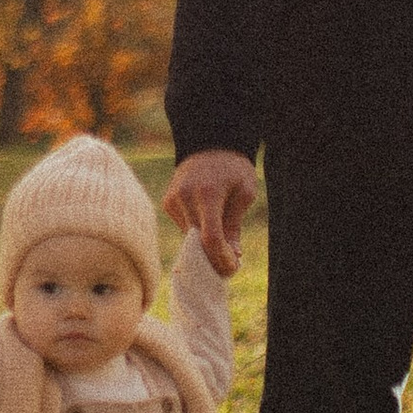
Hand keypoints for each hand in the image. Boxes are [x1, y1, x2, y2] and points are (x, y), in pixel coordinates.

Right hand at [163, 149, 257, 279]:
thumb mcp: (244, 193)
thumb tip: (232, 256)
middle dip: (213, 258)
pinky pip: (183, 227)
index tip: (231, 269)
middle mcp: (185, 197)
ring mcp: (173, 200)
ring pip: (189, 237)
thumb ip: (235, 225)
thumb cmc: (234, 168)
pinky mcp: (167, 202)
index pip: (210, 238)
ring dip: (204, 245)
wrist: (210, 142)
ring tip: (222, 245)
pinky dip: (195, 232)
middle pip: (196, 242)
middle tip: (229, 267)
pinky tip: (207, 223)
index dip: (220, 258)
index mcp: (208, 194)